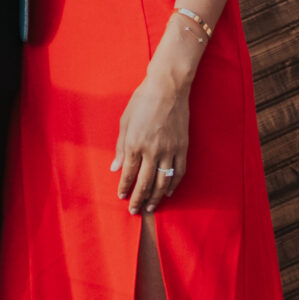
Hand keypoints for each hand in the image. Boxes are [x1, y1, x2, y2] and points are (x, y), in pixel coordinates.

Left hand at [112, 62, 190, 213]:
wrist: (168, 88)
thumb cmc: (142, 101)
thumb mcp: (125, 122)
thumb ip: (120, 147)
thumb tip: (115, 168)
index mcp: (135, 144)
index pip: (128, 174)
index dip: (124, 188)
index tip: (121, 197)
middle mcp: (152, 150)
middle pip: (144, 183)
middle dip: (138, 199)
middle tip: (134, 211)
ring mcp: (169, 150)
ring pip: (162, 181)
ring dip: (155, 197)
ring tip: (150, 208)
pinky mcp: (183, 147)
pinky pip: (178, 172)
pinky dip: (172, 185)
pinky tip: (167, 192)